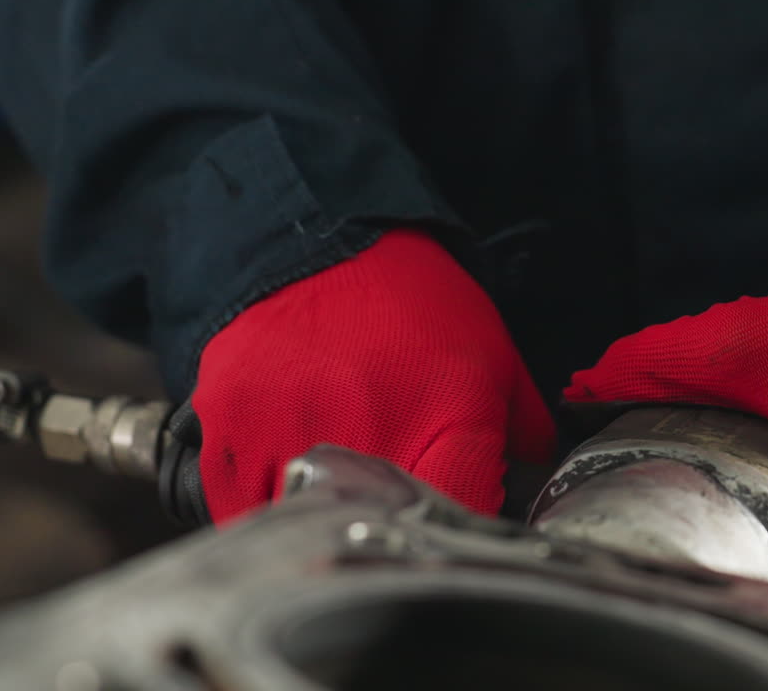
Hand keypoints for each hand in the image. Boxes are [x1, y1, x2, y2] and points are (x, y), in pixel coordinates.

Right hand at [193, 230, 553, 522]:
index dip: (463, 522)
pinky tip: (276, 477)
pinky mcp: (231, 430)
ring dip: (316, 518)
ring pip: (304, 526)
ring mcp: (293, 435)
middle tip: (387, 497)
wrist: (318, 233)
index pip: (465, 515)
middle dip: (390, 527)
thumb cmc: (410, 297)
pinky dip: (256, 504)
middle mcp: (371, 434)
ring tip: (326, 481)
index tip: (453, 510)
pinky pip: (238, 506)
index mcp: (449, 416)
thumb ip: (521, 426)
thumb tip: (536, 480)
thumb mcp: (491, 350)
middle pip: (382, 533)